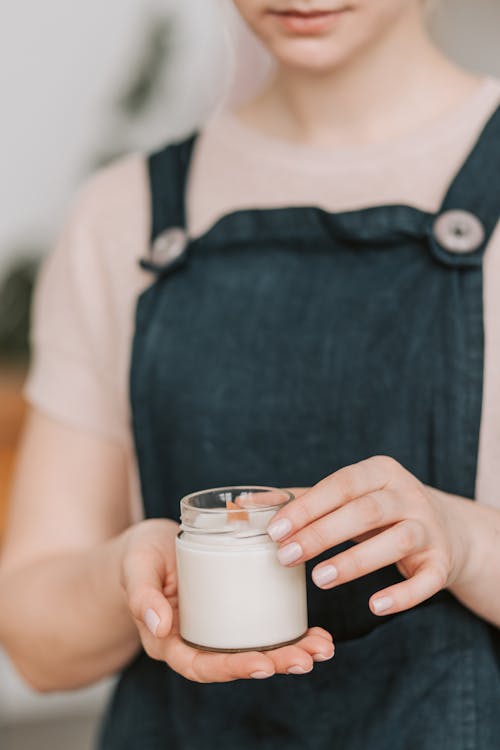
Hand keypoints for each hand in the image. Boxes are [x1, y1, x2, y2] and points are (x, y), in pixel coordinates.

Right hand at [120, 519, 333, 682]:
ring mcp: (216, 628)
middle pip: (235, 663)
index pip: (201, 665)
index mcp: (169, 641)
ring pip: (254, 649)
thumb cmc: (140, 555)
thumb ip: (142, 595)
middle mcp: (196, 641)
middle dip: (275, 663)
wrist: (150, 543)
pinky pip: (261, 628)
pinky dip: (290, 633)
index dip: (233, 668)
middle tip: (307, 658)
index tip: (265, 664)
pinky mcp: (233, 611)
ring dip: (290, 652)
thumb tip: (159, 625)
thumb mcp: (137, 566)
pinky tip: (315, 632)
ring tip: (322, 648)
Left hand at [268, 456, 471, 615]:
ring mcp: (429, 528)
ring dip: (356, 561)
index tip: (274, 531)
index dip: (308, 507)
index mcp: (380, 472)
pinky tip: (375, 605)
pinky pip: (426, 580)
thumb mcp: (346, 497)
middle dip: (323, 534)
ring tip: (319, 579)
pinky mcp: (442, 562)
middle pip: (365, 511)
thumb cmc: (378, 511)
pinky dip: (402, 594)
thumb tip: (243, 505)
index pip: (341, 484)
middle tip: (286, 557)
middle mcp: (408, 494)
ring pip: (396, 541)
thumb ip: (299, 500)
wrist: (445, 529)